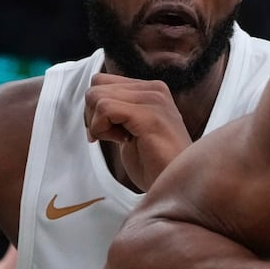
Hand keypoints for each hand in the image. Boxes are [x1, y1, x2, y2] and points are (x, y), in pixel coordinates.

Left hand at [84, 73, 192, 190]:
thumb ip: (117, 112)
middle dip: (92, 115)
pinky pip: (105, 108)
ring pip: (97, 95)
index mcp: (150, 90)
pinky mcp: (149, 115)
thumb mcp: (131, 130)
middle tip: (109, 137)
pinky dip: (103, 129)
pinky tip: (123, 141)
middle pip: (97, 86)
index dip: (94, 108)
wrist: (178, 186)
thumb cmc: (155, 164)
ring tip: (120, 139)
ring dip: (98, 123)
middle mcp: (154, 90)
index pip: (102, 81)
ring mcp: (153, 99)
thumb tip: (91, 105)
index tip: (105, 132)